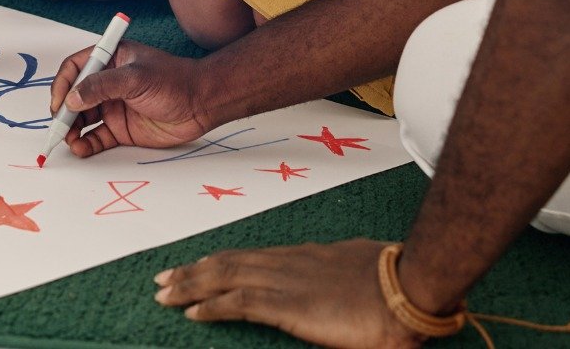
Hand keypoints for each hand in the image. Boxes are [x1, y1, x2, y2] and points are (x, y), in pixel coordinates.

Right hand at [50, 40, 213, 154]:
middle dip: (64, 112)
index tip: (59, 102)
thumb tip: (72, 99)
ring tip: (69, 140)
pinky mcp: (121, 128)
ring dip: (72, 130)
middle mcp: (107, 83)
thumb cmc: (173, 81)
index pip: (76, 68)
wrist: (202, 105)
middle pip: (75, 96)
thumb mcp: (135, 77)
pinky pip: (96, 137)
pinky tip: (81, 148)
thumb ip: (102, 86)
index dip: (63, 84)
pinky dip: (86, 144)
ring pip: (82, 119)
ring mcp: (113, 106)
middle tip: (59, 127)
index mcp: (109, 59)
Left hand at [152, 239, 419, 347]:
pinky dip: (212, 305)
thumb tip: (334, 294)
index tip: (193, 266)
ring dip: (190, 285)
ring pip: (224, 277)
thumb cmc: (390, 286)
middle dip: (192, 272)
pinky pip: (240, 302)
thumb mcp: (355, 279)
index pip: (247, 257)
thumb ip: (335, 284)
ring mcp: (284, 281)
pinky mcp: (288, 305)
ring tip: (164, 293)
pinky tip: (192, 313)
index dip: (217, 262)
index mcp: (301, 257)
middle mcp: (285, 262)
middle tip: (162, 278)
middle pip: (227, 262)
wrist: (406, 287)